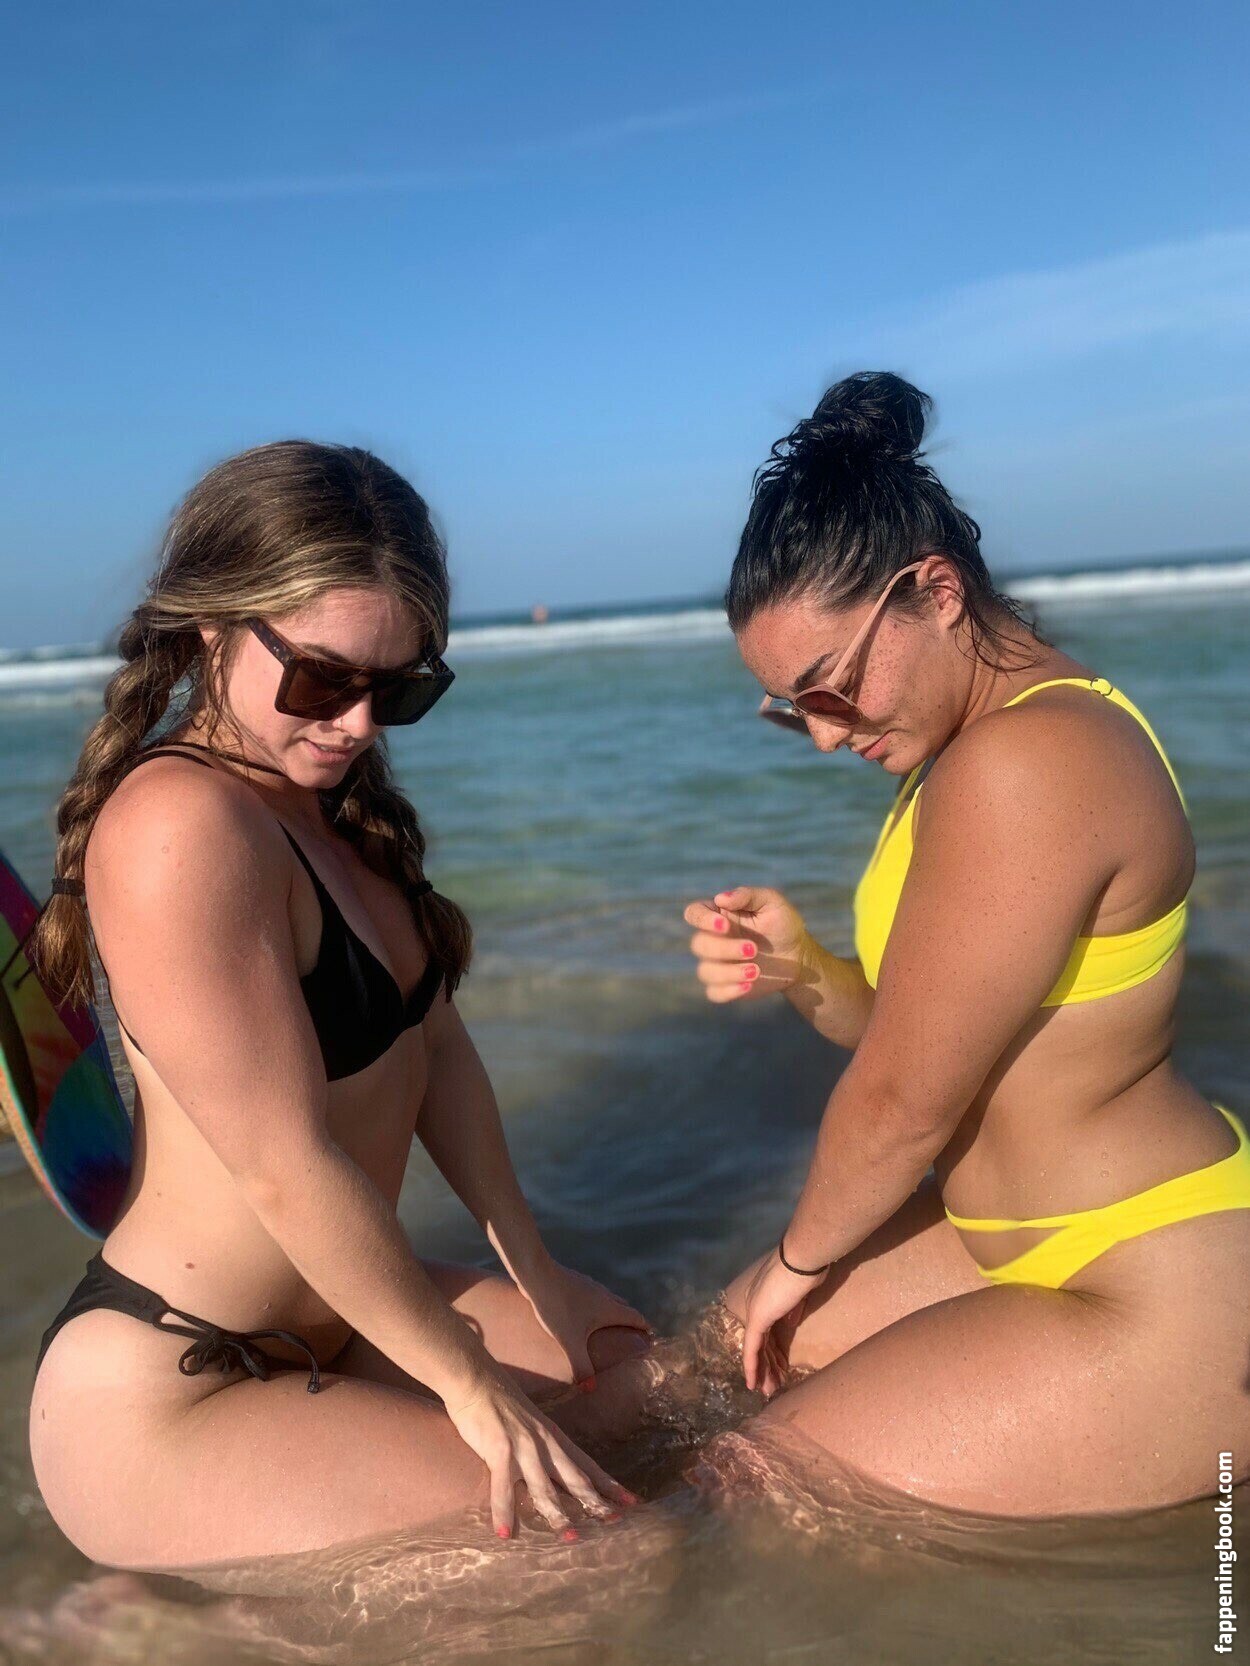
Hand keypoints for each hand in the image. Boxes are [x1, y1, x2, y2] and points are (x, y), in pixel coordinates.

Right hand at [443, 1363, 635, 1537]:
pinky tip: (504, 1533)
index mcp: (553, 1437)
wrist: (475, 1378)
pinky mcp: (499, 1448)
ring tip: (571, 1538)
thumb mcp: (529, 1425)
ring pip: (545, 1488)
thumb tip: (548, 1473)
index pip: (587, 1464)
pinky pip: (503, 1487)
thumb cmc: (499, 1402)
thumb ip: (540, 1448)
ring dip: (558, 1516)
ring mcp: (523, 1446)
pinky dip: (504, 1511)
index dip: (608, 1484)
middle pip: (575, 1478)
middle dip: (595, 1502)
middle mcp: (544, 1442)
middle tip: (615, 1522)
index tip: (631, 1501)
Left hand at [519, 1260, 652, 1382]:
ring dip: (612, 1310)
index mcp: (609, 1308)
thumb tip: (590, 1389)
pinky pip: (592, 1294)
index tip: (651, 1337)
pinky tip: (581, 1311)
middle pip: (624, 1307)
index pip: (636, 1317)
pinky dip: (595, 1304)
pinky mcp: (575, 1281)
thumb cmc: (557, 1308)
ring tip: (607, 1325)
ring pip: (608, 1298)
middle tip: (631, 1335)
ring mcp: (589, 1285)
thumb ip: (581, 1366)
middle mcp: (603, 1294)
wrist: (537, 1274)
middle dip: (630, 1320)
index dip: (645, 1328)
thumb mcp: (570, 1342)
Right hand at [684, 886, 812, 1003]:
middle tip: (753, 949)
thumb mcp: (772, 903)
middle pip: (698, 944)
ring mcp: (718, 963)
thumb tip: (720, 898)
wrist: (798, 957)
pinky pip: (714, 992)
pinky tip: (748, 986)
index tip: (724, 926)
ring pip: (705, 970)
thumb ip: (747, 895)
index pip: (694, 913)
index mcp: (719, 915)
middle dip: (724, 949)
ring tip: (756, 971)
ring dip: (728, 972)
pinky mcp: (726, 985)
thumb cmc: (784, 924)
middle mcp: (714, 939)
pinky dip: (727, 991)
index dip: (702, 920)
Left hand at [740, 1245, 826, 1397]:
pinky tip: (753, 1383)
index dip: (773, 1350)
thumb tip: (789, 1323)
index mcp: (766, 1298)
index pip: (767, 1330)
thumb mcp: (801, 1292)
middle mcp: (756, 1304)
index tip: (781, 1367)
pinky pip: (752, 1348)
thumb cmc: (808, 1271)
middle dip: (767, 1365)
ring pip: (755, 1348)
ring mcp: (754, 1311)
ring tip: (767, 1390)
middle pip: (760, 1342)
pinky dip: (751, 1367)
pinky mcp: (757, 1319)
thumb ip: (792, 1309)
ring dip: (762, 1371)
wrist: (803, 1259)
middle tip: (773, 1385)